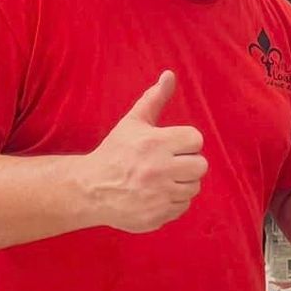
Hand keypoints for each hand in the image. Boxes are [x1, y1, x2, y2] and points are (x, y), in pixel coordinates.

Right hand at [80, 71, 206, 233]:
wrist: (90, 189)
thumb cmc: (115, 152)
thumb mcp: (133, 123)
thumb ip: (154, 99)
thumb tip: (170, 75)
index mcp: (155, 143)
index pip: (196, 140)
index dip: (185, 142)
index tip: (170, 146)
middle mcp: (158, 170)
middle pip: (200, 166)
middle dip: (186, 163)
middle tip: (168, 163)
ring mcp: (158, 195)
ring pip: (194, 188)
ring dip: (181, 183)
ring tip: (160, 179)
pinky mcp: (157, 216)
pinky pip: (182, 207)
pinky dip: (173, 202)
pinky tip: (156, 195)